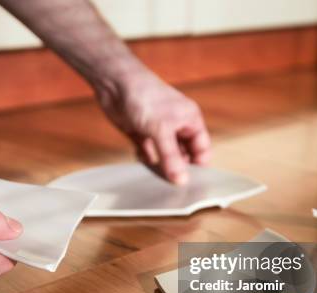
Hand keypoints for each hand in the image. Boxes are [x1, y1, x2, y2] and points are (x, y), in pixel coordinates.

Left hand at [96, 72, 210, 183]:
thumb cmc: (145, 97)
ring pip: (165, 156)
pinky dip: (145, 159)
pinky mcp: (141, 134)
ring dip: (160, 165)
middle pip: (184, 155)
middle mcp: (176, 126)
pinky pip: (148, 153)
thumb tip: (182, 181)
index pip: (202, 148)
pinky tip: (141, 159)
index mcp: (190, 120)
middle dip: (178, 168)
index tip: (191, 182)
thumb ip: (172, 157)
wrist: (115, 84)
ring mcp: (158, 130)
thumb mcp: (162, 130)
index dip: (199, 165)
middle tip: (171, 183)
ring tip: (155, 175)